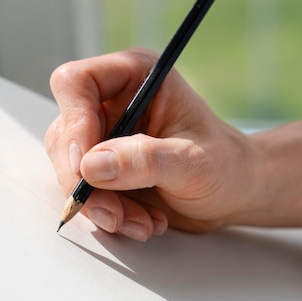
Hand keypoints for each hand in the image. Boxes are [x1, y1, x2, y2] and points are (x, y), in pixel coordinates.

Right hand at [45, 48, 258, 239]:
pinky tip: (142, 222)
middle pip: (66, 133)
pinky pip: (85, 190)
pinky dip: (109, 213)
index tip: (85, 168)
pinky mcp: (105, 167)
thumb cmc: (226, 166)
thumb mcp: (191, 163)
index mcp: (136, 77)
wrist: (235, 192)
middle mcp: (114, 101)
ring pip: (72, 168)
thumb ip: (144, 161)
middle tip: (115, 213)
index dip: (73, 124)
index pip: (77, 84)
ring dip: (100, 204)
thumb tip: (91, 166)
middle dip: (87, 182)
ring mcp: (106, 136)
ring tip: (141, 223)